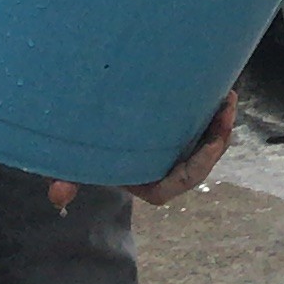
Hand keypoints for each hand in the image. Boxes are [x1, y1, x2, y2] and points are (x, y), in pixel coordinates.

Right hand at [49, 92, 235, 211]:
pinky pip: (204, 125)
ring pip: (208, 140)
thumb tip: (57, 197)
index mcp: (153, 184)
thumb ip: (67, 180)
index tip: (213, 144)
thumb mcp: (77, 165)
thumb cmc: (87, 155)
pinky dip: (212, 110)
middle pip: (203, 160)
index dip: (200, 164)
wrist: (90, 137)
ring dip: (220, 120)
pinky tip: (218, 86)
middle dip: (219, 136)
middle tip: (225, 108)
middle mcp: (169, 168)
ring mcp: (177, 150)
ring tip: (226, 94)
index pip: (182, 180)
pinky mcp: (181, 132)